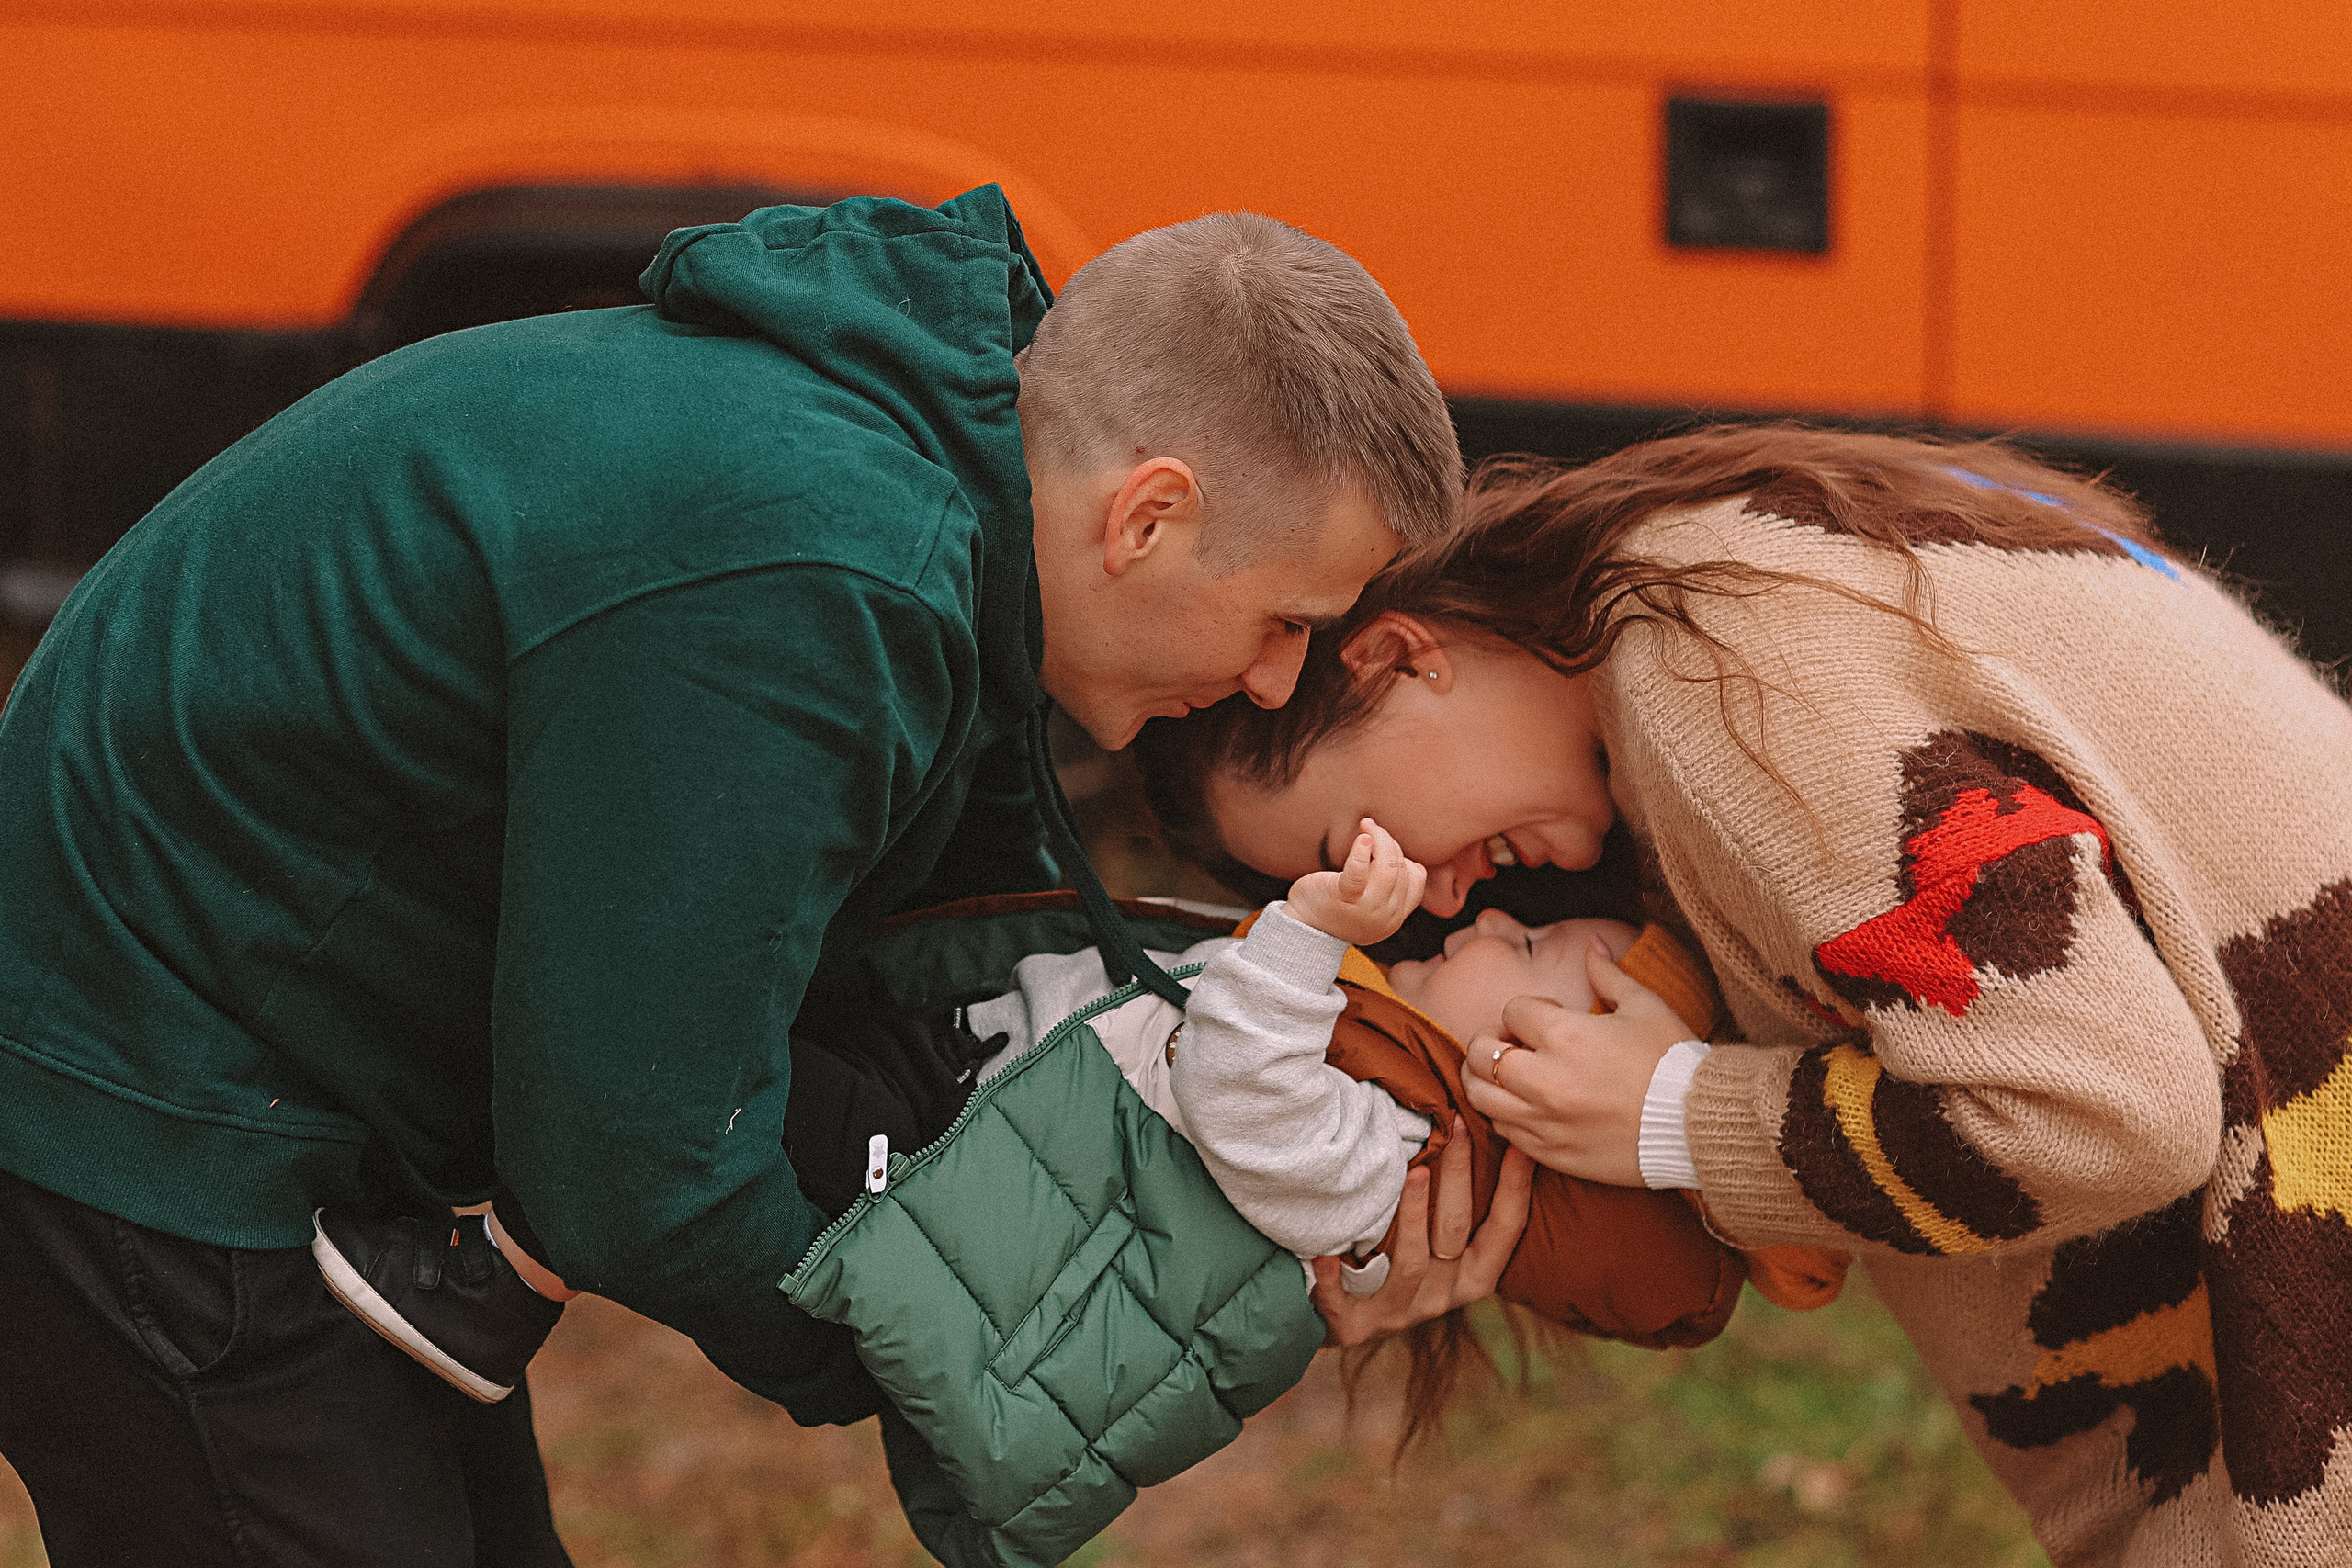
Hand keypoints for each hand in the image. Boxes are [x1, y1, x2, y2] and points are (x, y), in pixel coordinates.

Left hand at [1285, 817, 1427, 948]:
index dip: (1405, 857)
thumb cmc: (1334, 907)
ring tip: (1366, 826)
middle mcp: (1386, 916)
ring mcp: (1367, 909)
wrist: (1302, 926)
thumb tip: (1398, 854)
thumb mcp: (1370, 903)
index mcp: (1394, 917)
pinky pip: (1359, 872)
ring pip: (1388, 867)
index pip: (1416, 880)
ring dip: (1380, 839)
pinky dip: (1362, 852)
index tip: (1384, 847)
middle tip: (1370, 826)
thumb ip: (1387, 888)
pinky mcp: (1344, 898)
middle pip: (1401, 868)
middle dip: (1388, 841)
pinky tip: (1362, 838)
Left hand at [1309, 1115, 1533, 1345]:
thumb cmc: (1400, 1264)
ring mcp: (1397, 1312)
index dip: (1516, 1187)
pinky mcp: (1354, 1325)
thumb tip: (1474, 1128)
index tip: (1520, 1142)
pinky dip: (1334, 1279)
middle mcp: (1442, 1296)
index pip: (1506, 1229)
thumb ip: (1457, 1204)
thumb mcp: (1440, 1245)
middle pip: (1455, 1233)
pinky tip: (1326, 1255)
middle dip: (1458, 1177)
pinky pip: (1343, 1301)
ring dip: (1413, 1217)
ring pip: (1411, 1265)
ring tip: (1414, 1172)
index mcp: (1472, 1275)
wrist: (1347, 1321)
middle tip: (1456, 1126)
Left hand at [1462, 937, 1688, 1185]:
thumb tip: (1592, 943)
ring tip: (1510, 1074)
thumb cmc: (1675, 1062)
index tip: (1548, 1016)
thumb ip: (1609, 974)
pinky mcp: (1551, 1152)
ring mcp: (1544, 1120)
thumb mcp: (1646, 1007)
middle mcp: (1544, 1079)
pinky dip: (1505, 1114)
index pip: (1512, 1011)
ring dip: (1487, 1079)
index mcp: (1565, 1035)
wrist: (1698, 1126)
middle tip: (1516, 1043)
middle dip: (1492, 1041)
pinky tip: (1527, 1106)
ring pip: (1479, 1096)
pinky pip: (1503, 1131)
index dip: (1527, 1009)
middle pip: (1481, 1053)